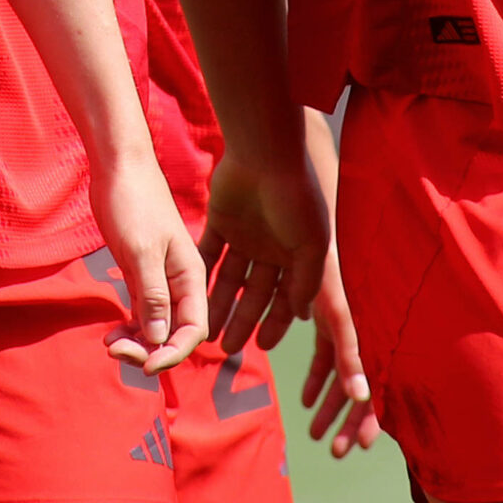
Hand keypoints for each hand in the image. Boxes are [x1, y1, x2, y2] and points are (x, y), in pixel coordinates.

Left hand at [91, 149, 209, 375]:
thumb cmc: (133, 203)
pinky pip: (141, 314)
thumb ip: (153, 296)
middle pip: (174, 334)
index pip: (194, 330)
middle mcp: (181, 283)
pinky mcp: (140, 275)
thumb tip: (160, 340)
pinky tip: (110, 334)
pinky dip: (129, 328)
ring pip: (156, 327)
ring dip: (136, 342)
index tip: (145, 365)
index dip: (173, 354)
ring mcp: (160, 280)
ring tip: (108, 344)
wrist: (118, 166)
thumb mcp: (141, 251)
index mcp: (192, 276)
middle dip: (150, 350)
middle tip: (115, 350)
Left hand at [199, 151, 329, 355]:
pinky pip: (208, 254)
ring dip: (218, 305)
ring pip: (229, 279)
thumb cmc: (295, 199)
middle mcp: (271, 246)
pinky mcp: (220, 221)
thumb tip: (302, 315)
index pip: (286, 297)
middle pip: (253, 293)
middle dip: (241, 321)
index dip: (276, 323)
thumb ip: (307, 282)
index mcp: (296, 253)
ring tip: (206, 331)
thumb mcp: (312, 246)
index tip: (263, 346)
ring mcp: (245, 233)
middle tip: (225, 348)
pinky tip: (190, 298)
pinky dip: (200, 276)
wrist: (265, 154)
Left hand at [300, 248, 380, 457]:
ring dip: (327, 403)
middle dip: (347, 420)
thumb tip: (360, 397)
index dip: (371, 418)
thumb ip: (351, 353)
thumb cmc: (335, 269)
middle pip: (358, 387)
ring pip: (338, 373)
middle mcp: (362, 333)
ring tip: (314, 431)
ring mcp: (343, 325)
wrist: (321, 229)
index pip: (378, 386)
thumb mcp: (342, 313)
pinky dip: (316, 378)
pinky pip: (323, 354)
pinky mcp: (323, 315)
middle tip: (334, 451)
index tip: (360, 448)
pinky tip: (304, 398)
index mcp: (372, 335)